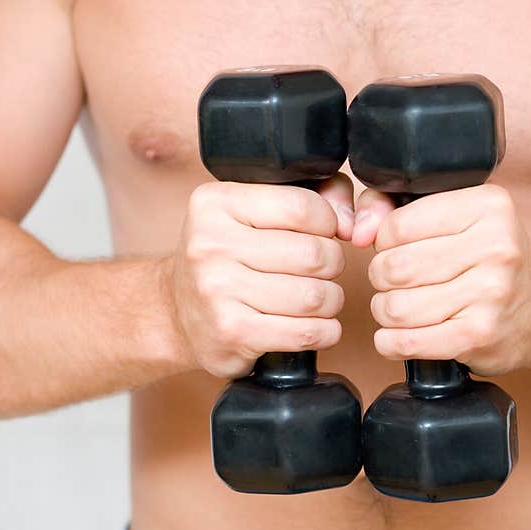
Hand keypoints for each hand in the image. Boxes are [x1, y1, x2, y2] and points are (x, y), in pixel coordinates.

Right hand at [169, 175, 353, 378]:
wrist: (176, 313)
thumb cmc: (230, 257)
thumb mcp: (256, 212)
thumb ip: (317, 194)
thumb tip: (353, 224)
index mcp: (217, 203)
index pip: (303, 208)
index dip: (328, 224)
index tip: (322, 235)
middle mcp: (210, 243)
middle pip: (315, 254)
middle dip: (332, 265)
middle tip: (320, 272)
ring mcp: (217, 290)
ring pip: (315, 296)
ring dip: (330, 302)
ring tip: (317, 299)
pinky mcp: (232, 332)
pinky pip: (307, 332)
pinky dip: (325, 332)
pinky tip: (314, 326)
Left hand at [353, 184, 530, 376]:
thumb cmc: (489, 261)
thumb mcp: (457, 218)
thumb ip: (394, 209)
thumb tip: (358, 232)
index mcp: (488, 207)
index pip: (398, 225)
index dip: (384, 242)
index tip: (398, 250)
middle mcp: (495, 247)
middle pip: (393, 267)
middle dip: (382, 279)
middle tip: (397, 283)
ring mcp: (490, 294)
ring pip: (395, 307)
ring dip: (385, 312)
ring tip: (401, 308)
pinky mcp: (479, 335)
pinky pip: (406, 342)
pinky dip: (390, 342)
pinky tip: (399, 336)